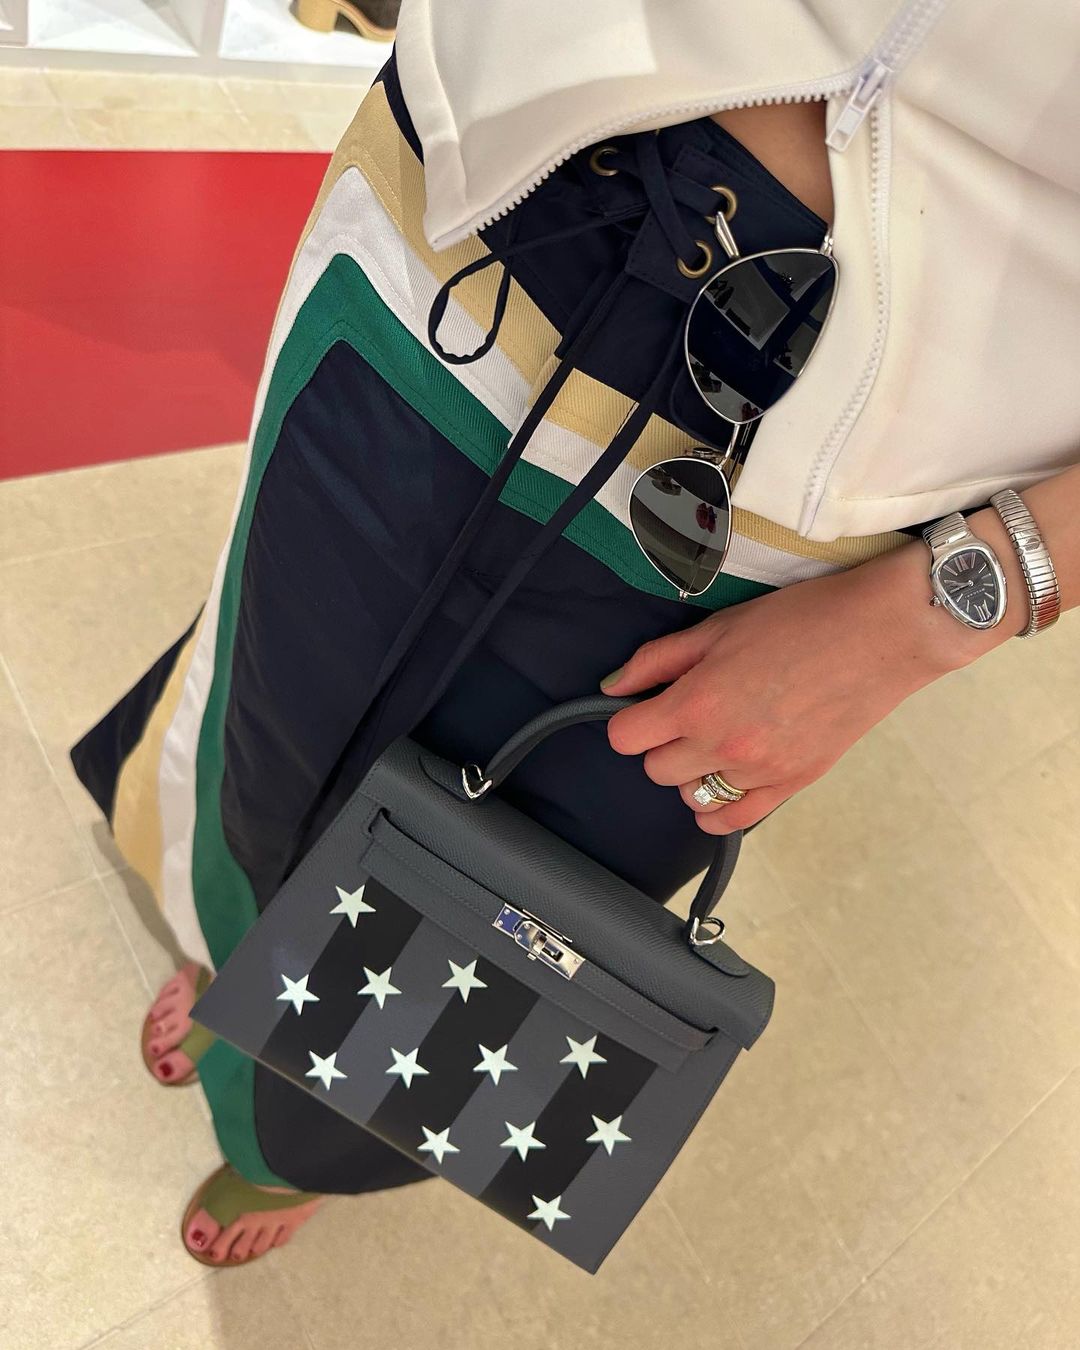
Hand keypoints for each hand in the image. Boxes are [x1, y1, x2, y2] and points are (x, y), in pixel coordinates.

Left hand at [600, 543, 961, 832]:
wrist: (882, 633)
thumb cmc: (803, 620)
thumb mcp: (719, 627)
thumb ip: (659, 660)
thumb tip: (614, 686)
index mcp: (698, 702)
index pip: (625, 737)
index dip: (629, 719)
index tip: (646, 706)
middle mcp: (723, 745)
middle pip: (655, 770)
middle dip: (661, 742)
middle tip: (686, 714)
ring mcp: (759, 771)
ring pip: (692, 795)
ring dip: (693, 771)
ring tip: (717, 738)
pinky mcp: (791, 784)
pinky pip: (732, 819)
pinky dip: (719, 807)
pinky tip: (726, 779)